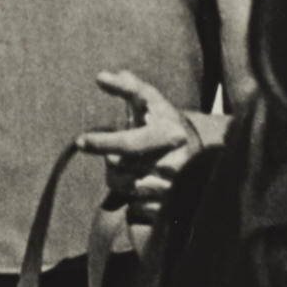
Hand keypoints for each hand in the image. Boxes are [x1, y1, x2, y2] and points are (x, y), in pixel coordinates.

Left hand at [76, 70, 201, 228]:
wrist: (205, 159)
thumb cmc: (166, 126)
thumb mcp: (153, 104)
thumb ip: (129, 88)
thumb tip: (101, 76)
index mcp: (171, 134)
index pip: (128, 142)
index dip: (102, 142)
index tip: (81, 141)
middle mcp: (176, 162)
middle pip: (119, 165)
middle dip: (111, 158)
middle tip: (114, 153)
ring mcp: (175, 188)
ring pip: (124, 187)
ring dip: (122, 178)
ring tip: (136, 168)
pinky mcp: (171, 210)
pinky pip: (134, 208)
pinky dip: (134, 198)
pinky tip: (147, 186)